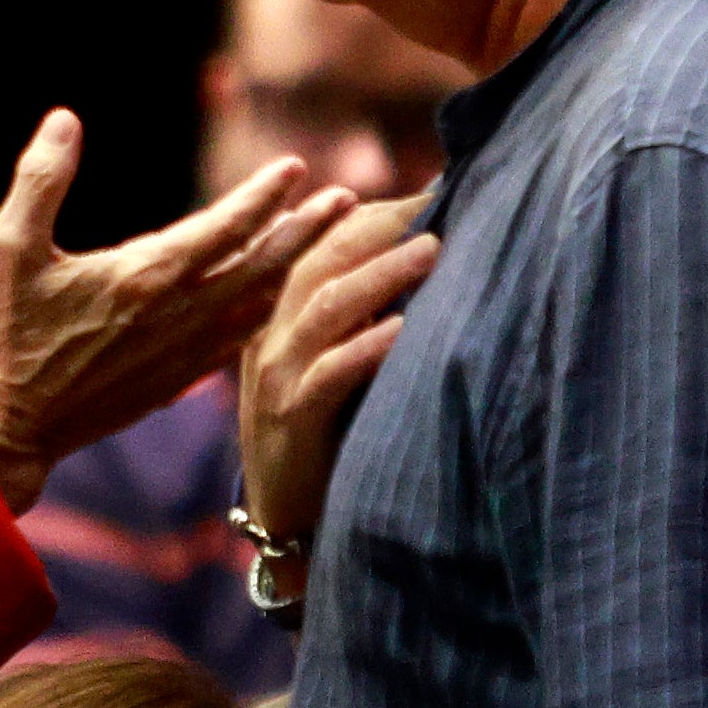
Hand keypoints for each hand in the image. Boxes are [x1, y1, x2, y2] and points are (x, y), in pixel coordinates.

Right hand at [0, 112, 347, 509]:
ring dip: (293, 269)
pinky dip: (266, 313)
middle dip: (306, 229)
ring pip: (257, 304)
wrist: (6, 428)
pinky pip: (237, 342)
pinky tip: (274, 301)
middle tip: (347, 199)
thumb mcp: (8, 247)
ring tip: (324, 242)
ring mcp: (182, 355)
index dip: (263, 195)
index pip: (224, 226)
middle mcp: (177, 316)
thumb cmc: (4, 334)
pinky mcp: (175, 383)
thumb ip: (41, 178)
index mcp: (145, 277)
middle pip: (261, 264)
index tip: (295, 167)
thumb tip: (65, 118)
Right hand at [233, 195, 439, 579]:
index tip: (421, 190)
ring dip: (382, 274)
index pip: (317, 246)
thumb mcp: (329, 361)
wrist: (285, 516)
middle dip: (377, 228)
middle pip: (320, 262)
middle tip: (436, 204)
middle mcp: (272, 336)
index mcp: (277, 315)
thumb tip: (417, 254)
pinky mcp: (293, 418)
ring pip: (328, 307)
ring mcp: (279, 376)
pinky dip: (368, 347)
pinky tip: (405, 328)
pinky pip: (331, 373)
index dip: (364, 214)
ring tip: (432, 250)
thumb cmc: (324, 432)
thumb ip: (354, 314)